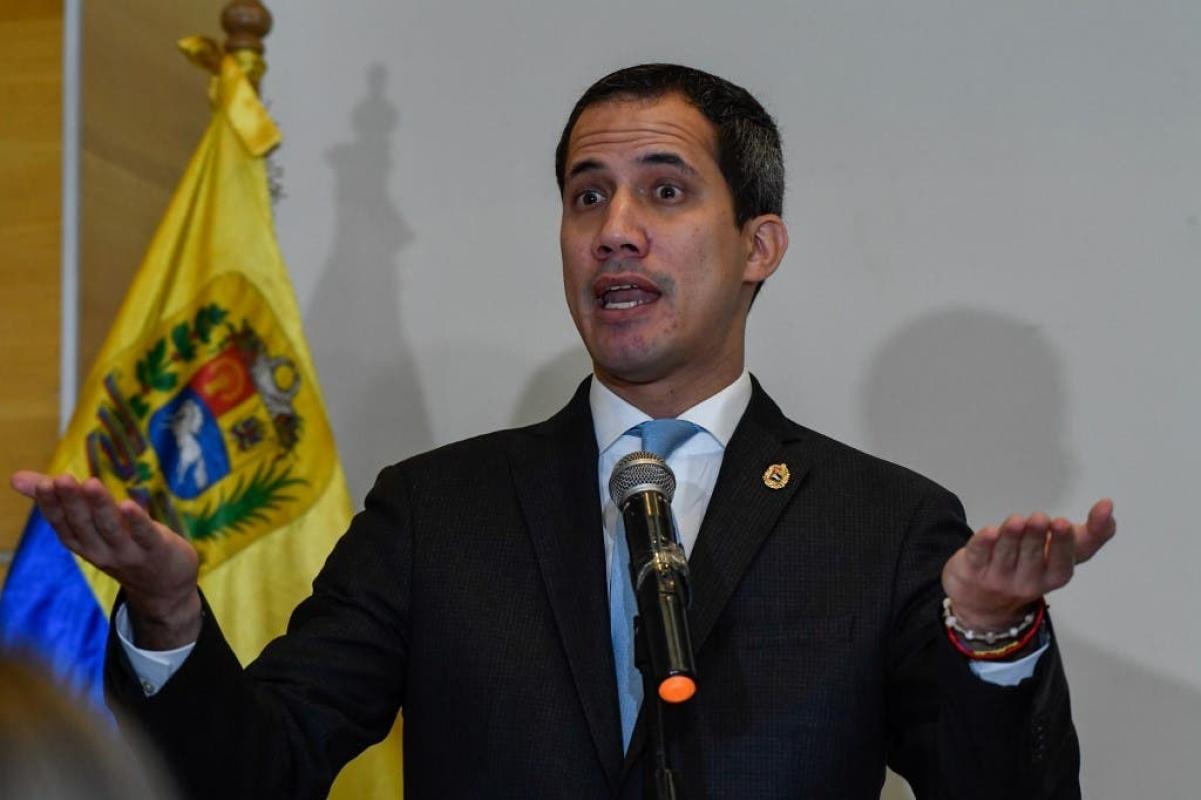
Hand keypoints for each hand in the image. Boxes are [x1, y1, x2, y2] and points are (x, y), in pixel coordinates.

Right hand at [11, 471, 201, 648]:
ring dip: (100, 506)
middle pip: (83, 525)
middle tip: (62, 478)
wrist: (165, 586)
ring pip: (111, 528)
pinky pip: (145, 535)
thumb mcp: (90, 526)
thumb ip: (60, 500)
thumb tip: (15, 477)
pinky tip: (129, 505)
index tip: (44, 483)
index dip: (52, 506)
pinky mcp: (156, 550)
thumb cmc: (122, 545)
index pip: (62, 524)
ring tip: (91, 483)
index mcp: (82, 543)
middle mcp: (100, 551)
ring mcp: (128, 553)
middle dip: (72, 502)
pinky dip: (136, 521)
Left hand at [941, 499, 1115, 630]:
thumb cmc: (1030, 565)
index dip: (1065, 544)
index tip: (1065, 523)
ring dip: (1012, 537)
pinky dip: (984, 543)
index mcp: (1053, 576)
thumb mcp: (1061, 552)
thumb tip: (1108, 505)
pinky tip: (989, 531)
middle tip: (1040, 518)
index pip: (1062, 565)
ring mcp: (998, 578)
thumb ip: (1090, 533)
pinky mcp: (972, 571)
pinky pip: (979, 557)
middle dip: (1037, 537)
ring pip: (1006, 556)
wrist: (983, 598)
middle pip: (1033, 558)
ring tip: (1018, 520)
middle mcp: (1027, 581)